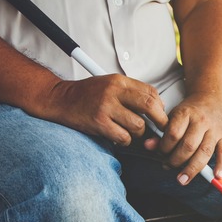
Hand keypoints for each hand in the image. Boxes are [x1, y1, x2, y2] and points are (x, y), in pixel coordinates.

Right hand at [40, 74, 168, 145]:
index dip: (160, 106)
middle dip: (160, 120)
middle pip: (149, 106)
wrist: (60, 99)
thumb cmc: (88, 94)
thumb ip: (132, 93)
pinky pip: (123, 137)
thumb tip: (158, 106)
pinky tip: (119, 136)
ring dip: (138, 133)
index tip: (160, 115)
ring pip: (138, 125)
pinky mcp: (99, 123)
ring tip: (129, 131)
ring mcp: (105, 108)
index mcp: (119, 81)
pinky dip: (125, 140)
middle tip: (160, 128)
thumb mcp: (110, 84)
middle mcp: (113, 92)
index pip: (150, 92)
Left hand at [144, 94, 221, 184]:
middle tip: (168, 166)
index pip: (173, 135)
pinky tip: (216, 176)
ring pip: (204, 152)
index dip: (164, 147)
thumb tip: (148, 146)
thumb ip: (161, 132)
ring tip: (182, 180)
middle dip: (176, 160)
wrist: (212, 96)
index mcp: (186, 113)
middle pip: (188, 146)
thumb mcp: (172, 116)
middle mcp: (202, 121)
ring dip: (192, 168)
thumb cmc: (189, 110)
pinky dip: (221, 165)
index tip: (160, 152)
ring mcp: (215, 130)